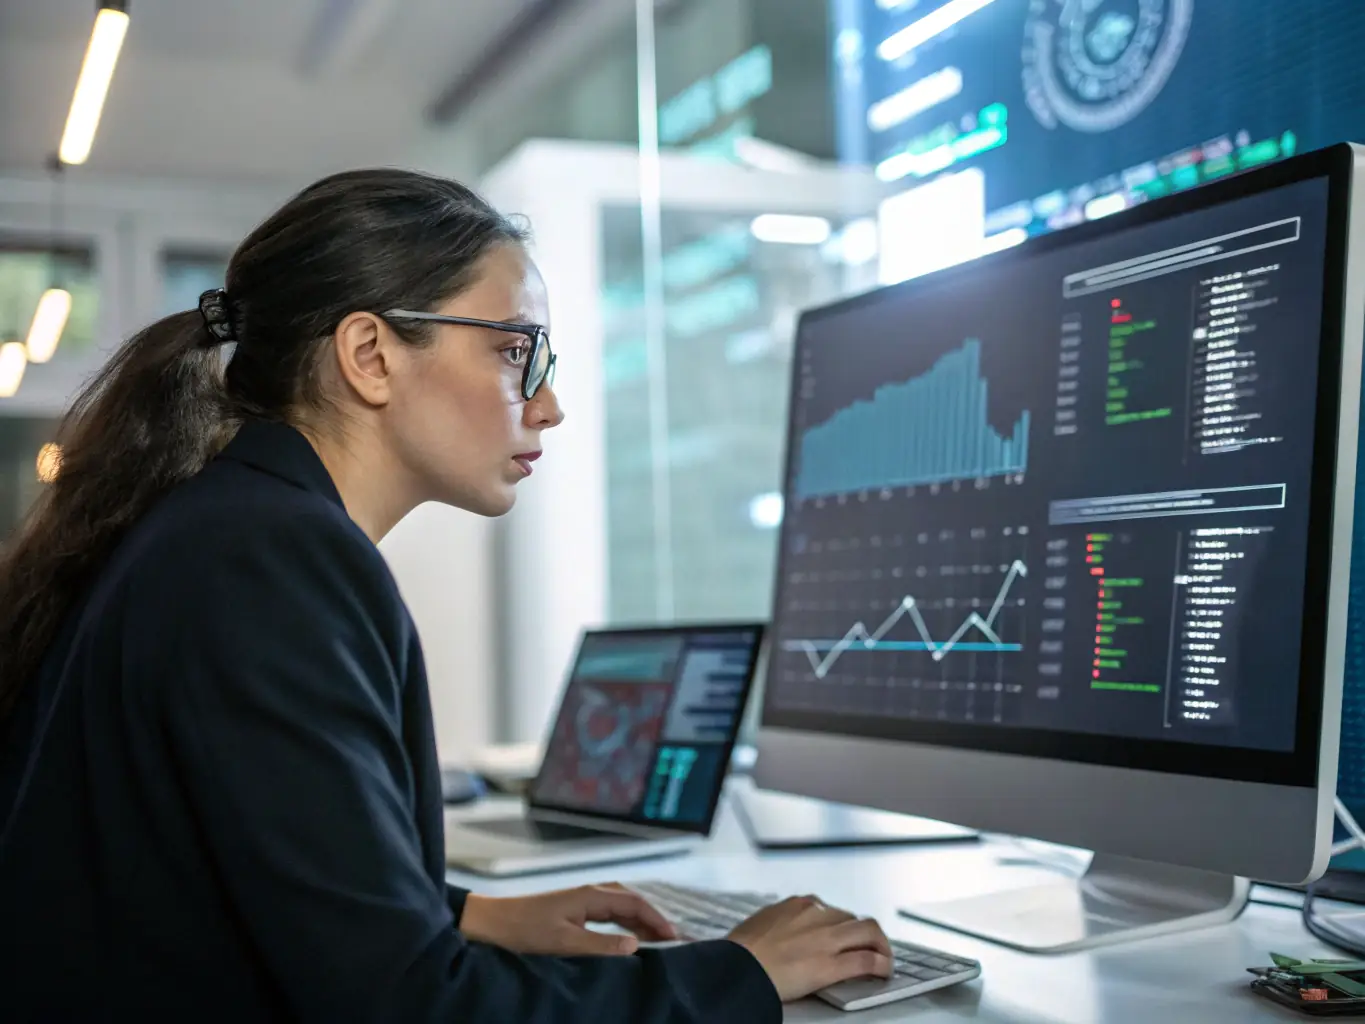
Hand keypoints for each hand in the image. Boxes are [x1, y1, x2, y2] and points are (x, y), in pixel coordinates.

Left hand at [459, 884, 677, 955]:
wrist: (495, 922)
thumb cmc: (526, 930)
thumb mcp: (564, 943)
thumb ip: (601, 945)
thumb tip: (636, 946)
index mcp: (592, 895)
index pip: (635, 904)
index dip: (658, 920)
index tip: (676, 937)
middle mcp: (592, 893)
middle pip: (633, 903)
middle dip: (655, 919)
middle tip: (676, 941)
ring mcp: (584, 900)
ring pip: (623, 908)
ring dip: (642, 922)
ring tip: (661, 941)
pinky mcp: (577, 909)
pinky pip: (612, 914)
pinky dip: (627, 924)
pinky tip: (633, 938)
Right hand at [726, 895, 892, 1001]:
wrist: (737, 967)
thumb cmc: (740, 951)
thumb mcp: (761, 924)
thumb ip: (780, 924)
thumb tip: (783, 933)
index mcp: (799, 904)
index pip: (832, 910)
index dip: (842, 925)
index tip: (844, 936)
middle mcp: (817, 915)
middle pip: (853, 919)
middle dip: (864, 934)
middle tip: (870, 948)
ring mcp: (826, 939)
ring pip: (869, 932)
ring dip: (881, 945)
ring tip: (884, 959)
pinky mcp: (830, 964)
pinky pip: (867, 960)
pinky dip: (881, 964)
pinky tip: (884, 971)